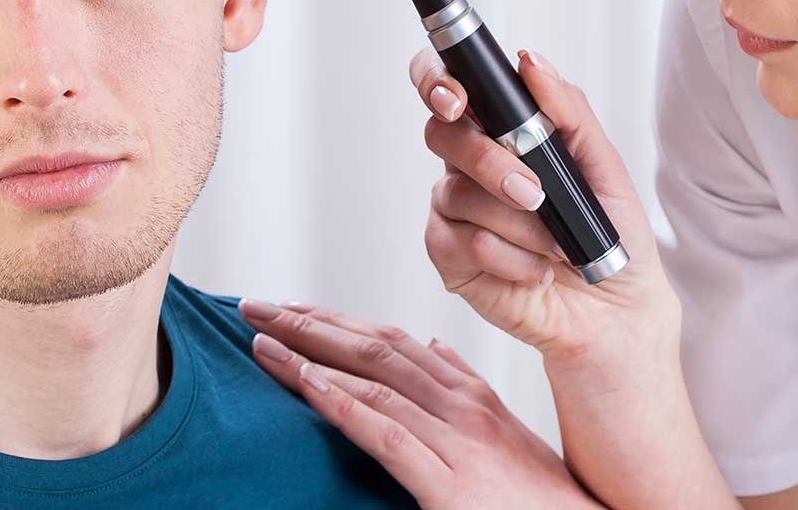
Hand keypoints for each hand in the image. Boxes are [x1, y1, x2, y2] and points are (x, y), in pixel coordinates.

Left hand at [239, 299, 606, 509]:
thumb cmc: (542, 498)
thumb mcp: (505, 433)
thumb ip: (466, 388)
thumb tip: (433, 346)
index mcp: (471, 394)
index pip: (392, 342)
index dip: (337, 320)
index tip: (291, 306)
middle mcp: (462, 406)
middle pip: (374, 350)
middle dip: (309, 325)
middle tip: (255, 306)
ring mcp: (457, 441)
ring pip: (373, 382)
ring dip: (310, 356)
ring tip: (262, 339)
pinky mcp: (449, 484)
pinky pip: (387, 435)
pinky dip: (343, 404)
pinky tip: (308, 383)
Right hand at [409, 47, 679, 369]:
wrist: (616, 310)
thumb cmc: (610, 233)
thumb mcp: (604, 164)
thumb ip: (568, 109)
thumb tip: (530, 62)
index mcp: (501, 132)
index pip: (447, 86)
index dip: (436, 81)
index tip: (458, 98)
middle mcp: (469, 166)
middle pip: (443, 135)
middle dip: (489, 161)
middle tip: (535, 193)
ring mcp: (455, 210)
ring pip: (458, 194)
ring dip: (519, 223)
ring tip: (558, 245)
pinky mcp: (450, 257)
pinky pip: (463, 243)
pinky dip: (510, 258)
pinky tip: (537, 269)